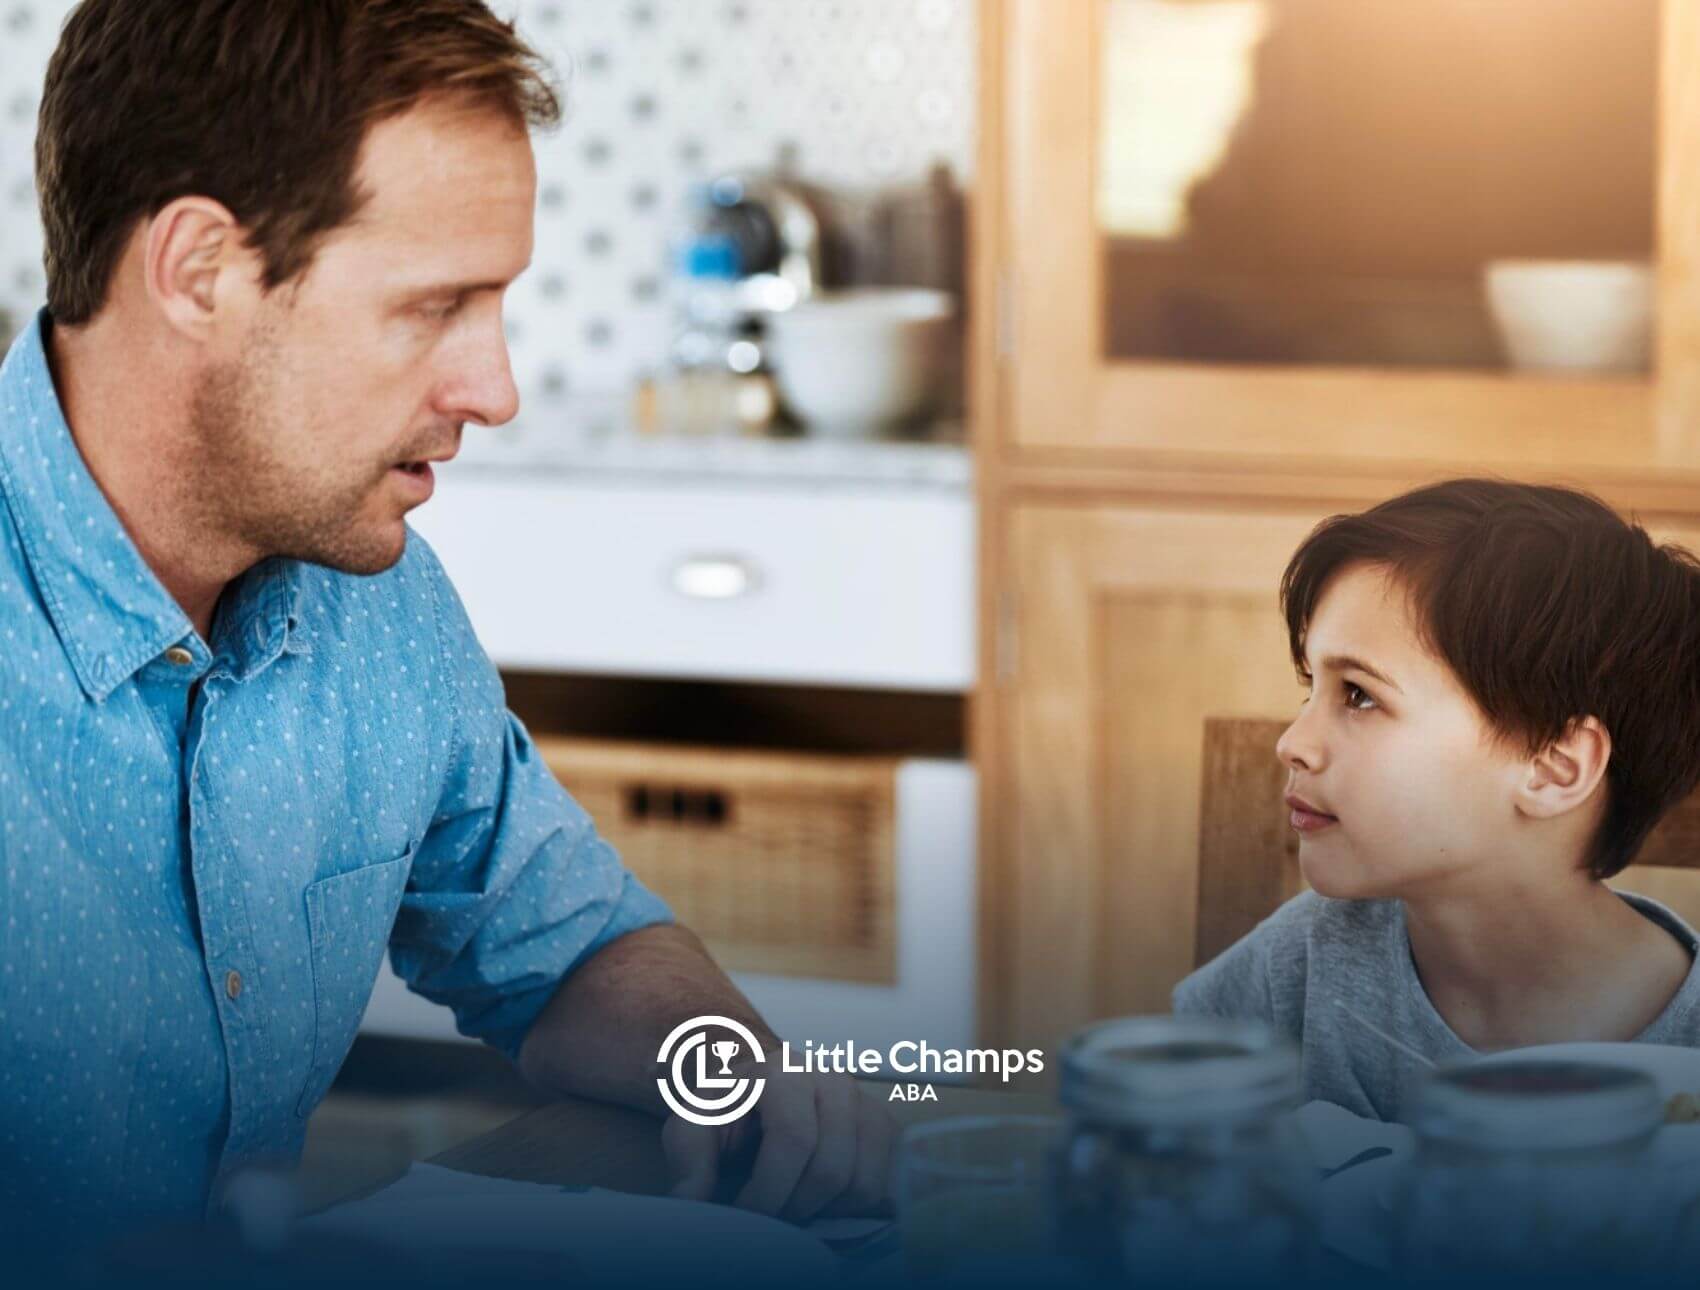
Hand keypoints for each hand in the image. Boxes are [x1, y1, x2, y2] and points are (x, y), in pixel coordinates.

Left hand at [662, 1067, 897, 1223]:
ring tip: (792, 1201)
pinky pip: (883, 1187)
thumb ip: (688, 1158)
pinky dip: (851, 1207)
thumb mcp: (693, 1125)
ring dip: (823, 1209)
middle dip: (794, 1207)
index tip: (745, 1212)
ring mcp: (865, 1102)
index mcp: (783, 1071)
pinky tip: (820, 1198)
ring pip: (861, 1183)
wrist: (762, 1089)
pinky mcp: (887, 1128)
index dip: (770, 1190)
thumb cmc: (728, 1111)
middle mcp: (832, 1080)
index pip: (794, 1138)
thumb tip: (692, 1202)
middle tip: (769, 1214)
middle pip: (831, 1169)